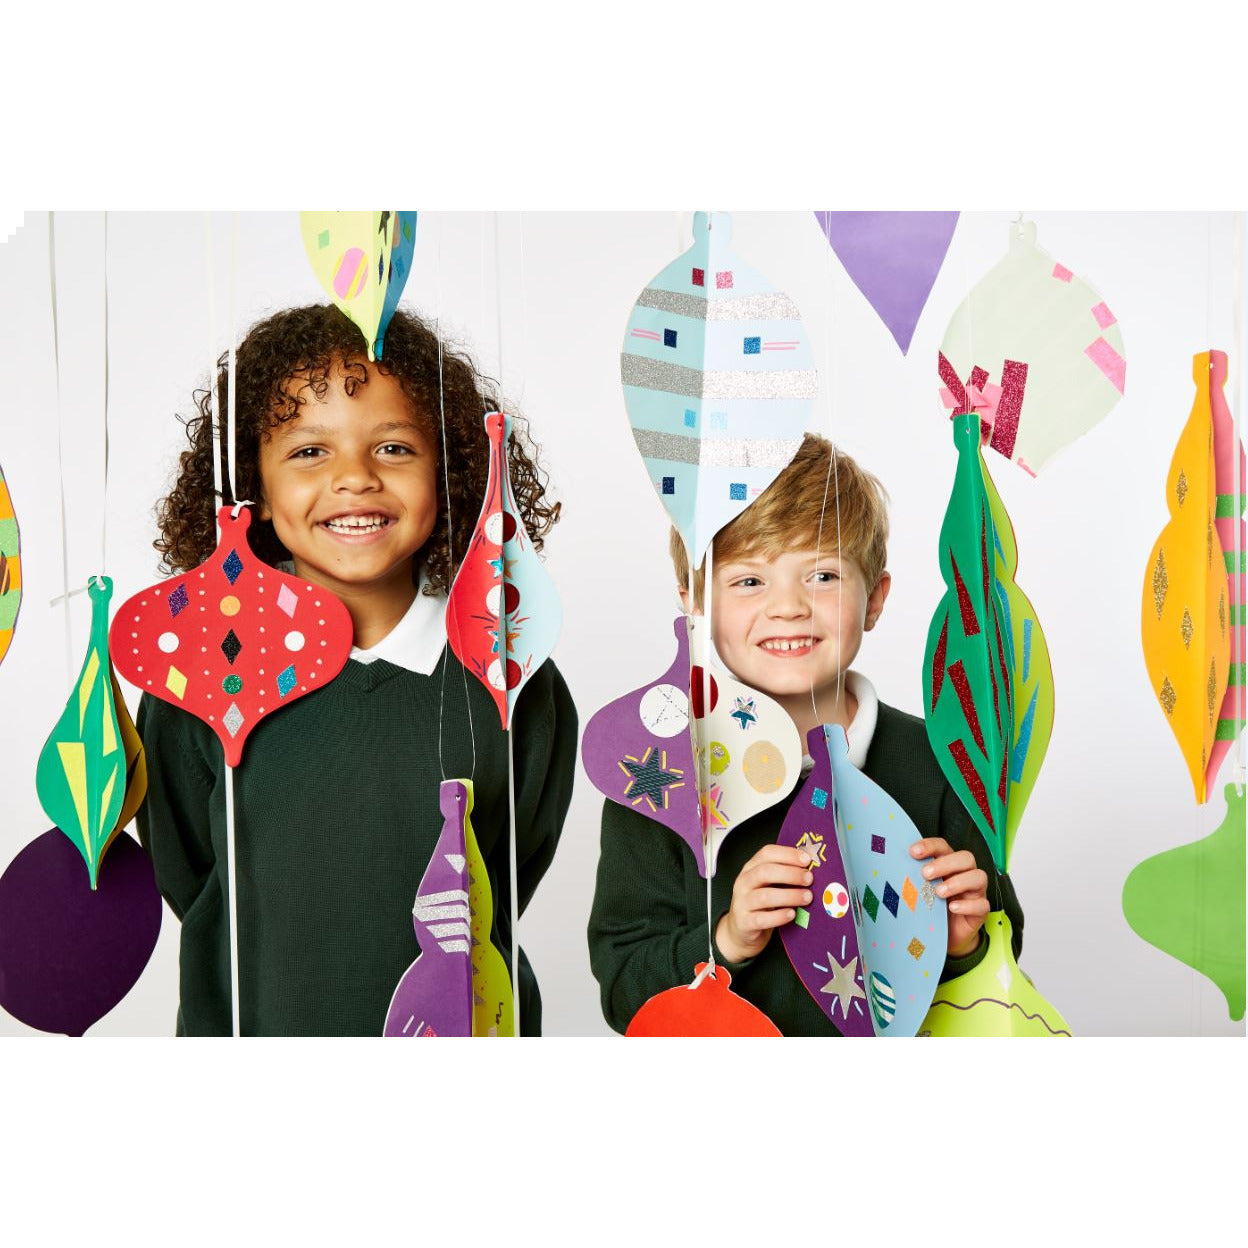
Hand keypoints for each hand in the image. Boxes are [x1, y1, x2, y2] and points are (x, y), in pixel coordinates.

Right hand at [715, 845, 812, 963]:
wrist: (742, 929)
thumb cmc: (761, 903)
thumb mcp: (769, 884)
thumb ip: (784, 874)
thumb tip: (811, 866)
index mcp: (751, 868)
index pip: (766, 853)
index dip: (787, 854)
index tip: (807, 859)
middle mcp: (744, 883)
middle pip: (764, 872)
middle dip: (790, 874)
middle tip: (809, 879)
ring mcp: (742, 903)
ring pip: (764, 896)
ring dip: (789, 895)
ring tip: (807, 898)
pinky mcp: (744, 923)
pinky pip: (762, 919)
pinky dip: (779, 916)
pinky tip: (792, 914)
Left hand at [909, 837, 988, 957]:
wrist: (944, 936)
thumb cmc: (930, 908)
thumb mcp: (920, 891)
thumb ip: (912, 878)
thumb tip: (888, 868)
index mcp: (948, 864)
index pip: (944, 846)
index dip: (930, 846)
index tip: (913, 852)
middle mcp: (964, 874)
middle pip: (965, 858)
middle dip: (945, 863)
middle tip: (925, 874)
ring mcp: (975, 892)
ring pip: (979, 877)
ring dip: (958, 882)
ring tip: (939, 892)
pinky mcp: (980, 911)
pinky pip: (982, 904)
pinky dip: (967, 905)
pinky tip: (952, 908)